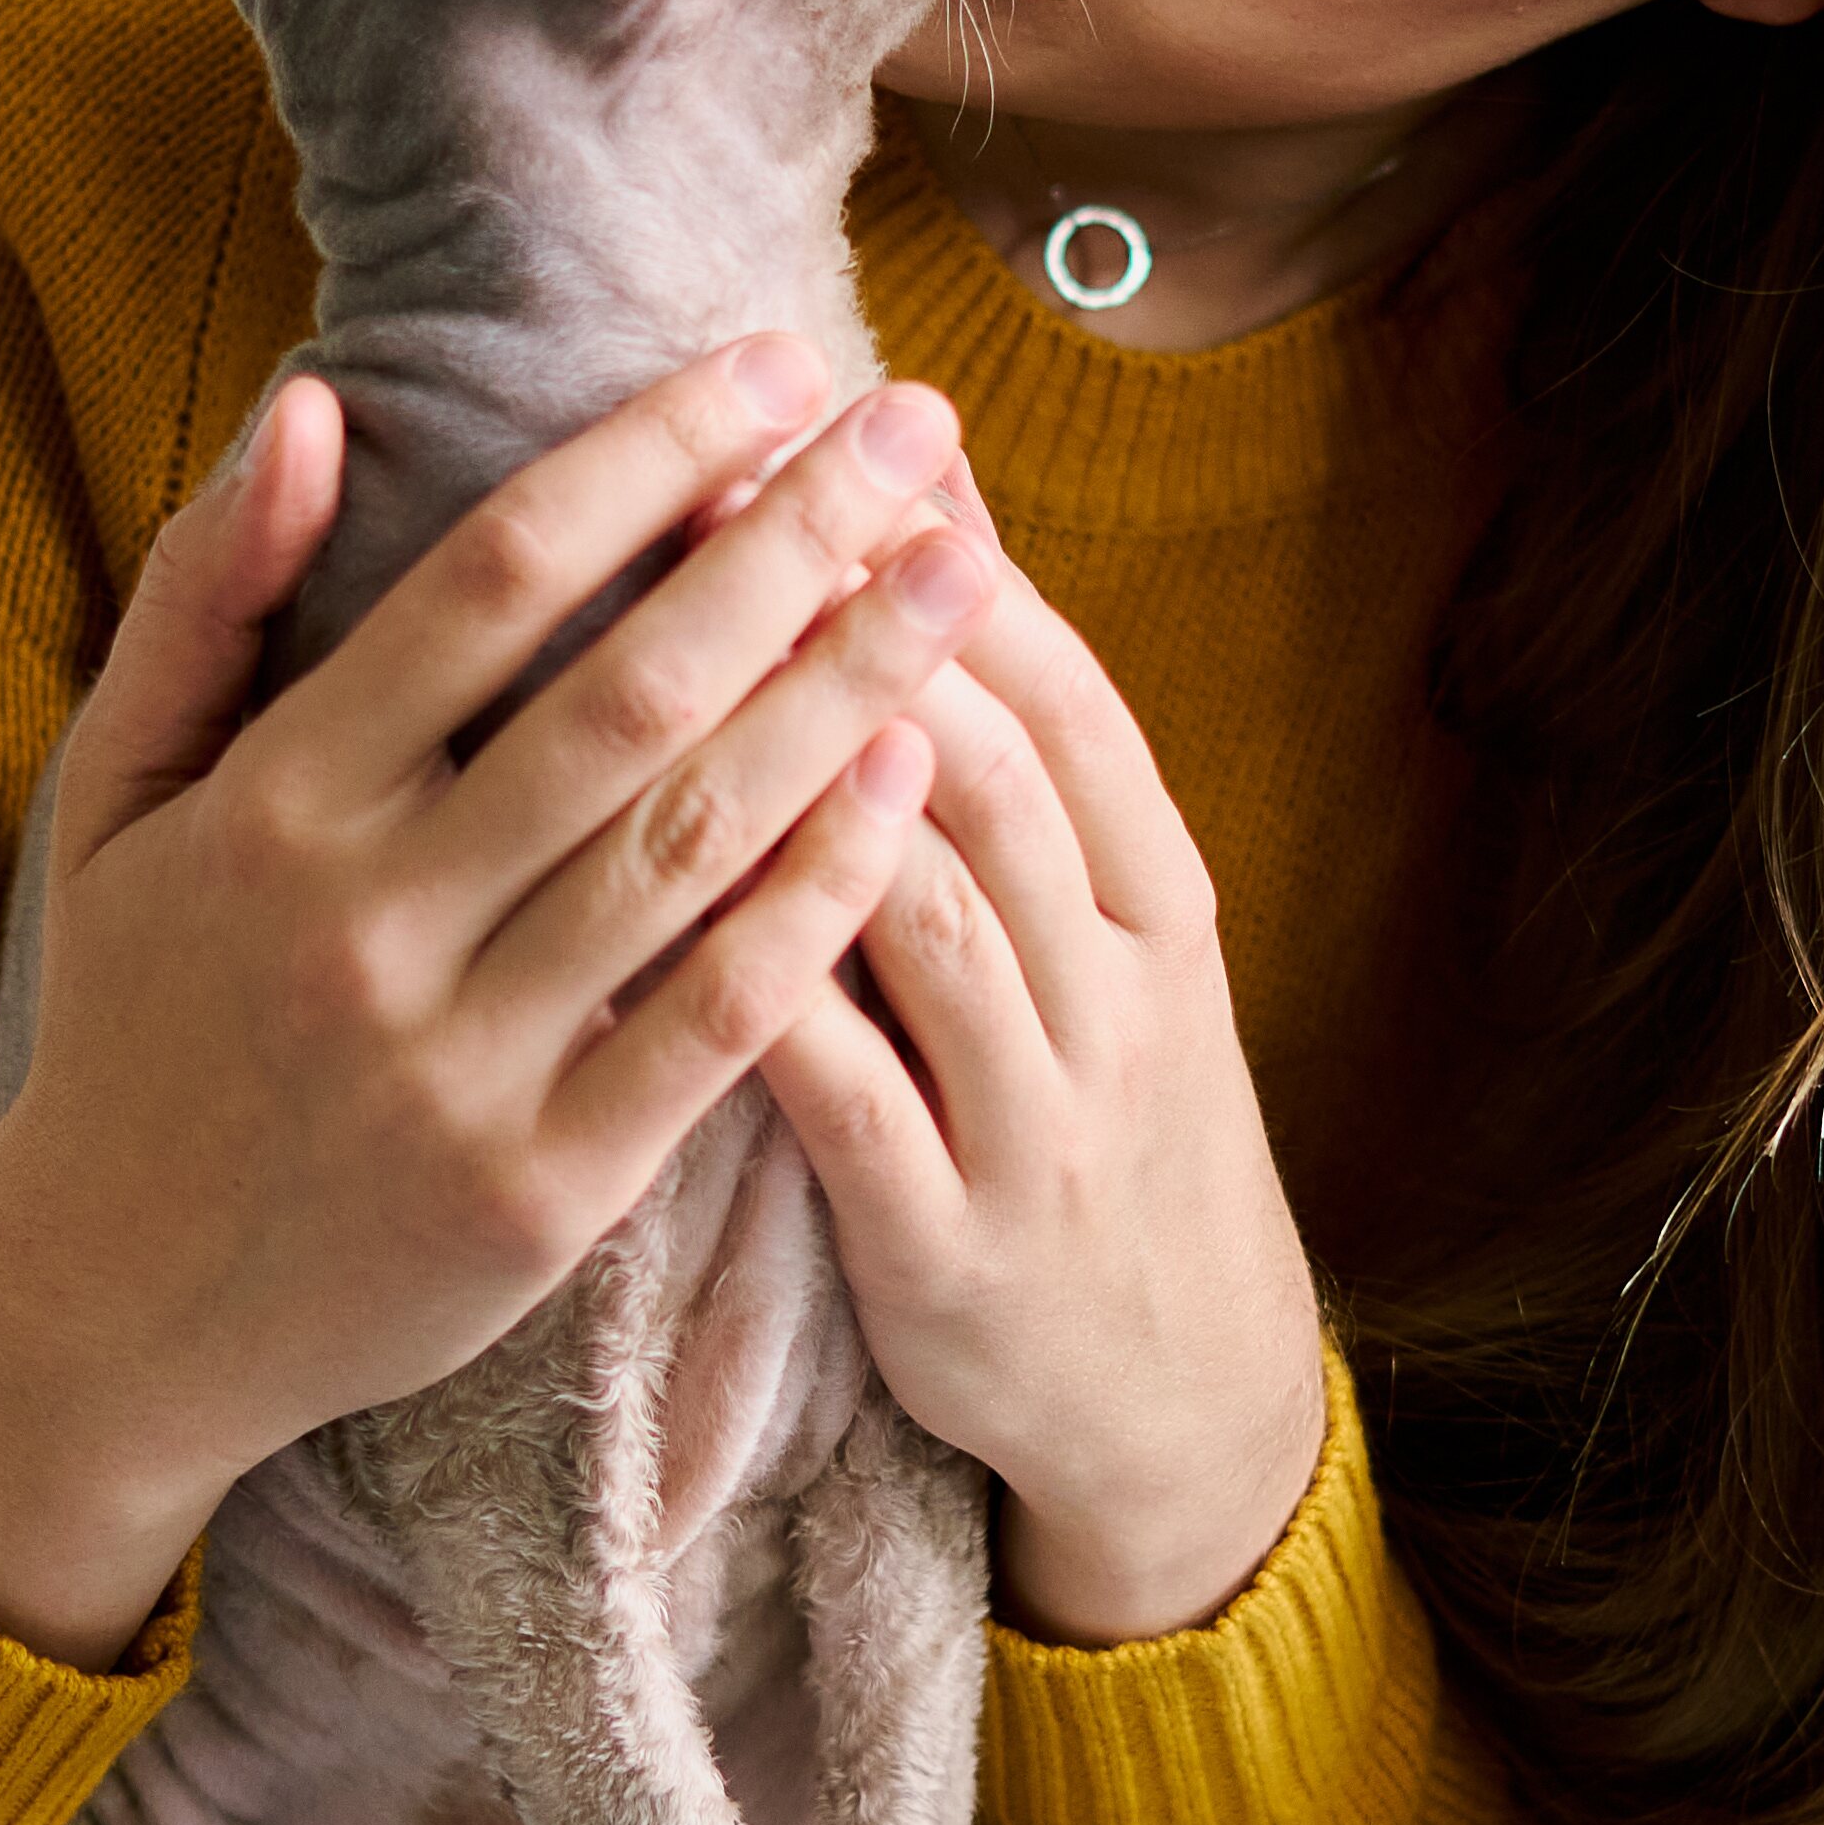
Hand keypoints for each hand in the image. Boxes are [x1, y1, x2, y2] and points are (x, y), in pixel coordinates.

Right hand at [0, 336, 999, 1666]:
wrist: (111, 1314)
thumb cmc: (134, 1018)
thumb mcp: (114, 796)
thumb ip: (207, 594)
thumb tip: (314, 400)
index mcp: (271, 804)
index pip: (490, 581)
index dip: (647, 456)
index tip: (777, 362)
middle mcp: (366, 925)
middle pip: (625, 694)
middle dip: (792, 544)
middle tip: (923, 433)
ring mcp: (459, 1066)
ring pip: (688, 846)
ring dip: (844, 694)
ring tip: (960, 576)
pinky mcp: (539, 1193)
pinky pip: (713, 1025)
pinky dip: (817, 900)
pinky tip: (914, 787)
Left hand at [755, 487, 1334, 1643]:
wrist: (1175, 1394)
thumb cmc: (1094, 1115)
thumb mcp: (1108, 938)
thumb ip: (1016, 763)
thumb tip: (924, 524)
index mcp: (1158, 896)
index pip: (1059, 688)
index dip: (945, 557)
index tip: (825, 431)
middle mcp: (1118, 989)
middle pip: (991, 767)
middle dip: (854, 621)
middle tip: (719, 494)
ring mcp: (1044, 1119)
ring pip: (927, 911)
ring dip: (801, 774)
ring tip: (672, 656)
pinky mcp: (955, 1243)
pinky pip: (852, 1101)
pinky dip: (761, 996)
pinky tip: (648, 916)